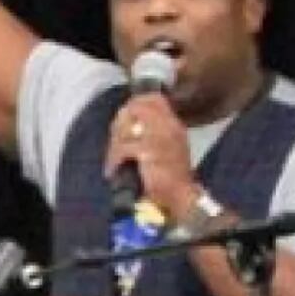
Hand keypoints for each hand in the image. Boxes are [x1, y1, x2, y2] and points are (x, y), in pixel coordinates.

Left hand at [111, 91, 197, 222]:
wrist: (181, 196)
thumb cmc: (171, 176)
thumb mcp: (168, 147)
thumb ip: (153, 132)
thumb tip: (128, 121)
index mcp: (174, 124)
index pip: (155, 99)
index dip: (134, 104)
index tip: (123, 116)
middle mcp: (168, 126)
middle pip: (136, 108)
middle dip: (119, 123)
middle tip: (114, 140)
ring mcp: (159, 137)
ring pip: (126, 128)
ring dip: (115, 143)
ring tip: (113, 159)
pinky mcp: (149, 151)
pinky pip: (123, 147)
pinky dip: (114, 159)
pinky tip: (114, 170)